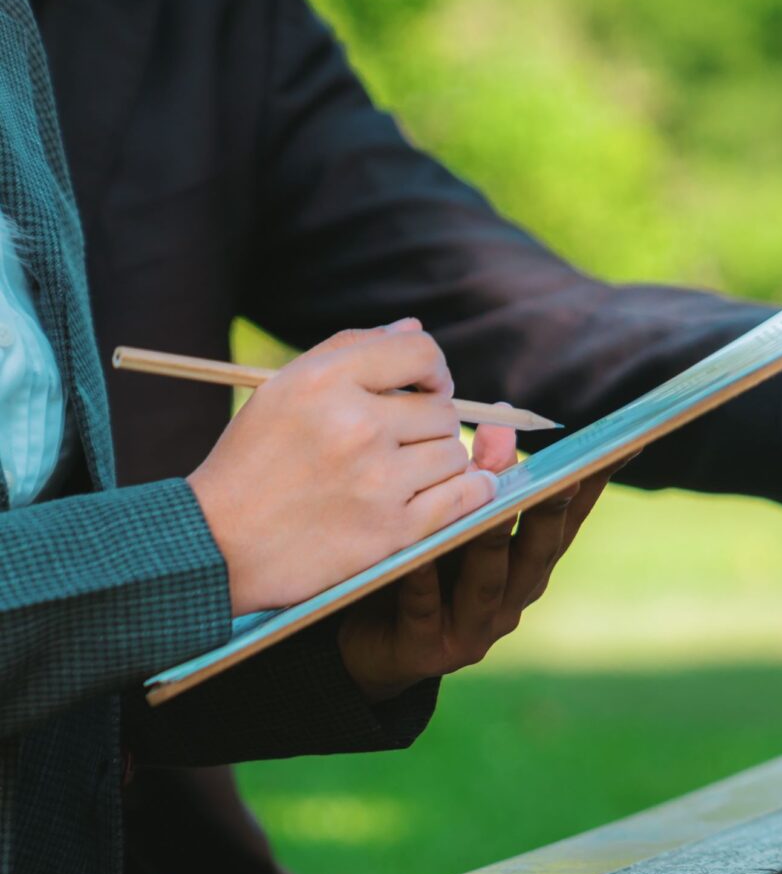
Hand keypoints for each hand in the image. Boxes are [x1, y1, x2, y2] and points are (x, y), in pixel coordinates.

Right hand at [187, 320, 495, 615]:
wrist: (217, 546)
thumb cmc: (252, 461)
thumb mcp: (281, 390)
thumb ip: (350, 350)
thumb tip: (414, 327)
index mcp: (325, 382)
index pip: (420, 352)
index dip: (433, 368)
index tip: (426, 386)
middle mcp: (356, 426)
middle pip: (442, 409)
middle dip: (427, 423)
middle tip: (398, 442)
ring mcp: (377, 481)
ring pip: (454, 453)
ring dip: (439, 462)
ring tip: (401, 473)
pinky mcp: (392, 531)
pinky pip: (467, 497)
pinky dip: (471, 492)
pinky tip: (456, 489)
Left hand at [338, 423, 611, 701]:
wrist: (363, 648)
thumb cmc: (413, 570)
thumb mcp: (449, 521)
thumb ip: (475, 481)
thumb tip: (499, 423)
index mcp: (527, 562)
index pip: (570, 516)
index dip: (596, 483)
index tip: (625, 442)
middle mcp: (513, 597)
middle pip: (539, 550)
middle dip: (551, 512)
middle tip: (564, 476)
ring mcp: (474, 628)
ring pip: (488, 581)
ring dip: (493, 544)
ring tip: (494, 509)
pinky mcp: (427, 650)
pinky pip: (425, 609)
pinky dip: (425, 581)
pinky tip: (419, 554)